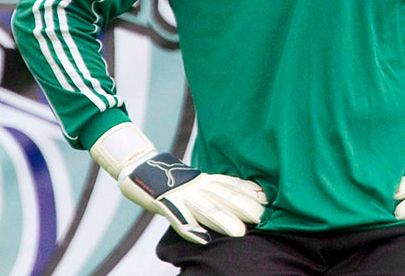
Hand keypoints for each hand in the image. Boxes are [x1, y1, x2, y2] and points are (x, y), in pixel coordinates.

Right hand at [90, 123, 267, 244]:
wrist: (137, 164)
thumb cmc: (168, 178)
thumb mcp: (193, 180)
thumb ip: (210, 187)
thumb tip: (232, 197)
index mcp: (204, 179)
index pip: (231, 184)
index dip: (250, 192)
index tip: (268, 199)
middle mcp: (196, 185)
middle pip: (224, 196)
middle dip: (244, 207)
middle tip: (263, 218)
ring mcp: (181, 195)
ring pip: (205, 208)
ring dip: (223, 221)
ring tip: (239, 233)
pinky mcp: (164, 204)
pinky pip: (178, 219)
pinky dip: (190, 230)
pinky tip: (202, 239)